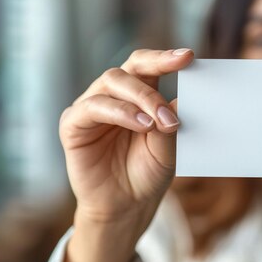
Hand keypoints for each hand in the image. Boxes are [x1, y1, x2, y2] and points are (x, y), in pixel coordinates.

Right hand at [58, 49, 192, 261]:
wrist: (127, 205)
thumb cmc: (148, 172)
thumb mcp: (169, 145)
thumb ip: (171, 118)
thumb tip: (182, 96)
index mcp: (137, 94)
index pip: (147, 66)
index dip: (165, 58)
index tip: (188, 56)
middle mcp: (113, 95)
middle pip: (129, 70)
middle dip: (153, 83)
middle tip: (170, 109)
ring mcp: (91, 107)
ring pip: (111, 82)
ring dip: (139, 99)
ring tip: (157, 122)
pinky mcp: (73, 125)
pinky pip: (92, 107)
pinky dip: (119, 113)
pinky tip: (140, 125)